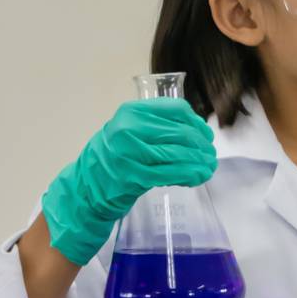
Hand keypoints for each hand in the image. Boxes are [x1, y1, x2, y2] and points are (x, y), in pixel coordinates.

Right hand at [41, 99, 218, 266]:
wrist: (86, 187)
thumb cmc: (111, 157)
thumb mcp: (127, 129)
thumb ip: (154, 124)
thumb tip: (195, 130)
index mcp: (131, 112)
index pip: (176, 109)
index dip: (196, 122)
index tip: (205, 134)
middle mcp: (130, 129)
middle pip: (182, 133)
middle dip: (202, 145)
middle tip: (210, 154)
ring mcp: (131, 154)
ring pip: (180, 154)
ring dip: (200, 162)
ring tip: (208, 167)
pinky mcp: (135, 177)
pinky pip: (172, 173)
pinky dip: (190, 175)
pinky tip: (197, 177)